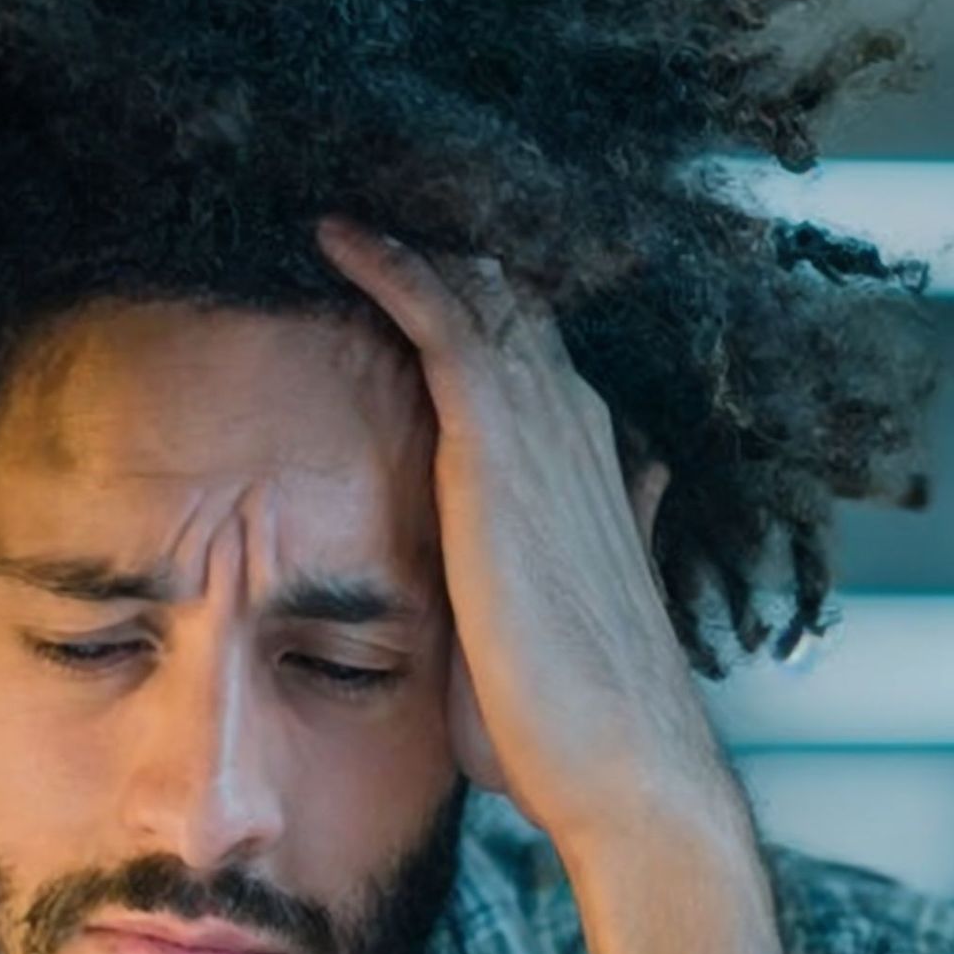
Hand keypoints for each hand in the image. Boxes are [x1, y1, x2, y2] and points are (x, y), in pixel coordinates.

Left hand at [313, 215, 739, 861]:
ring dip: (413, 231)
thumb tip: (609, 510)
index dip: (475, 294)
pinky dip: (392, 268)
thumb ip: (570, 552)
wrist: (620, 771)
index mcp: (586, 468)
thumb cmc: (573, 724)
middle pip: (509, 297)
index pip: (528, 350)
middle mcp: (576, 431)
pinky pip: (445, 326)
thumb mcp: (563, 621)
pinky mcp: (500, 455)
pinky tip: (333, 231)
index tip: (411, 256)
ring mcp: (545, 436)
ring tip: (340, 183)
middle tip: (366, 182)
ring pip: (481, 290)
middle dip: (444, 240)